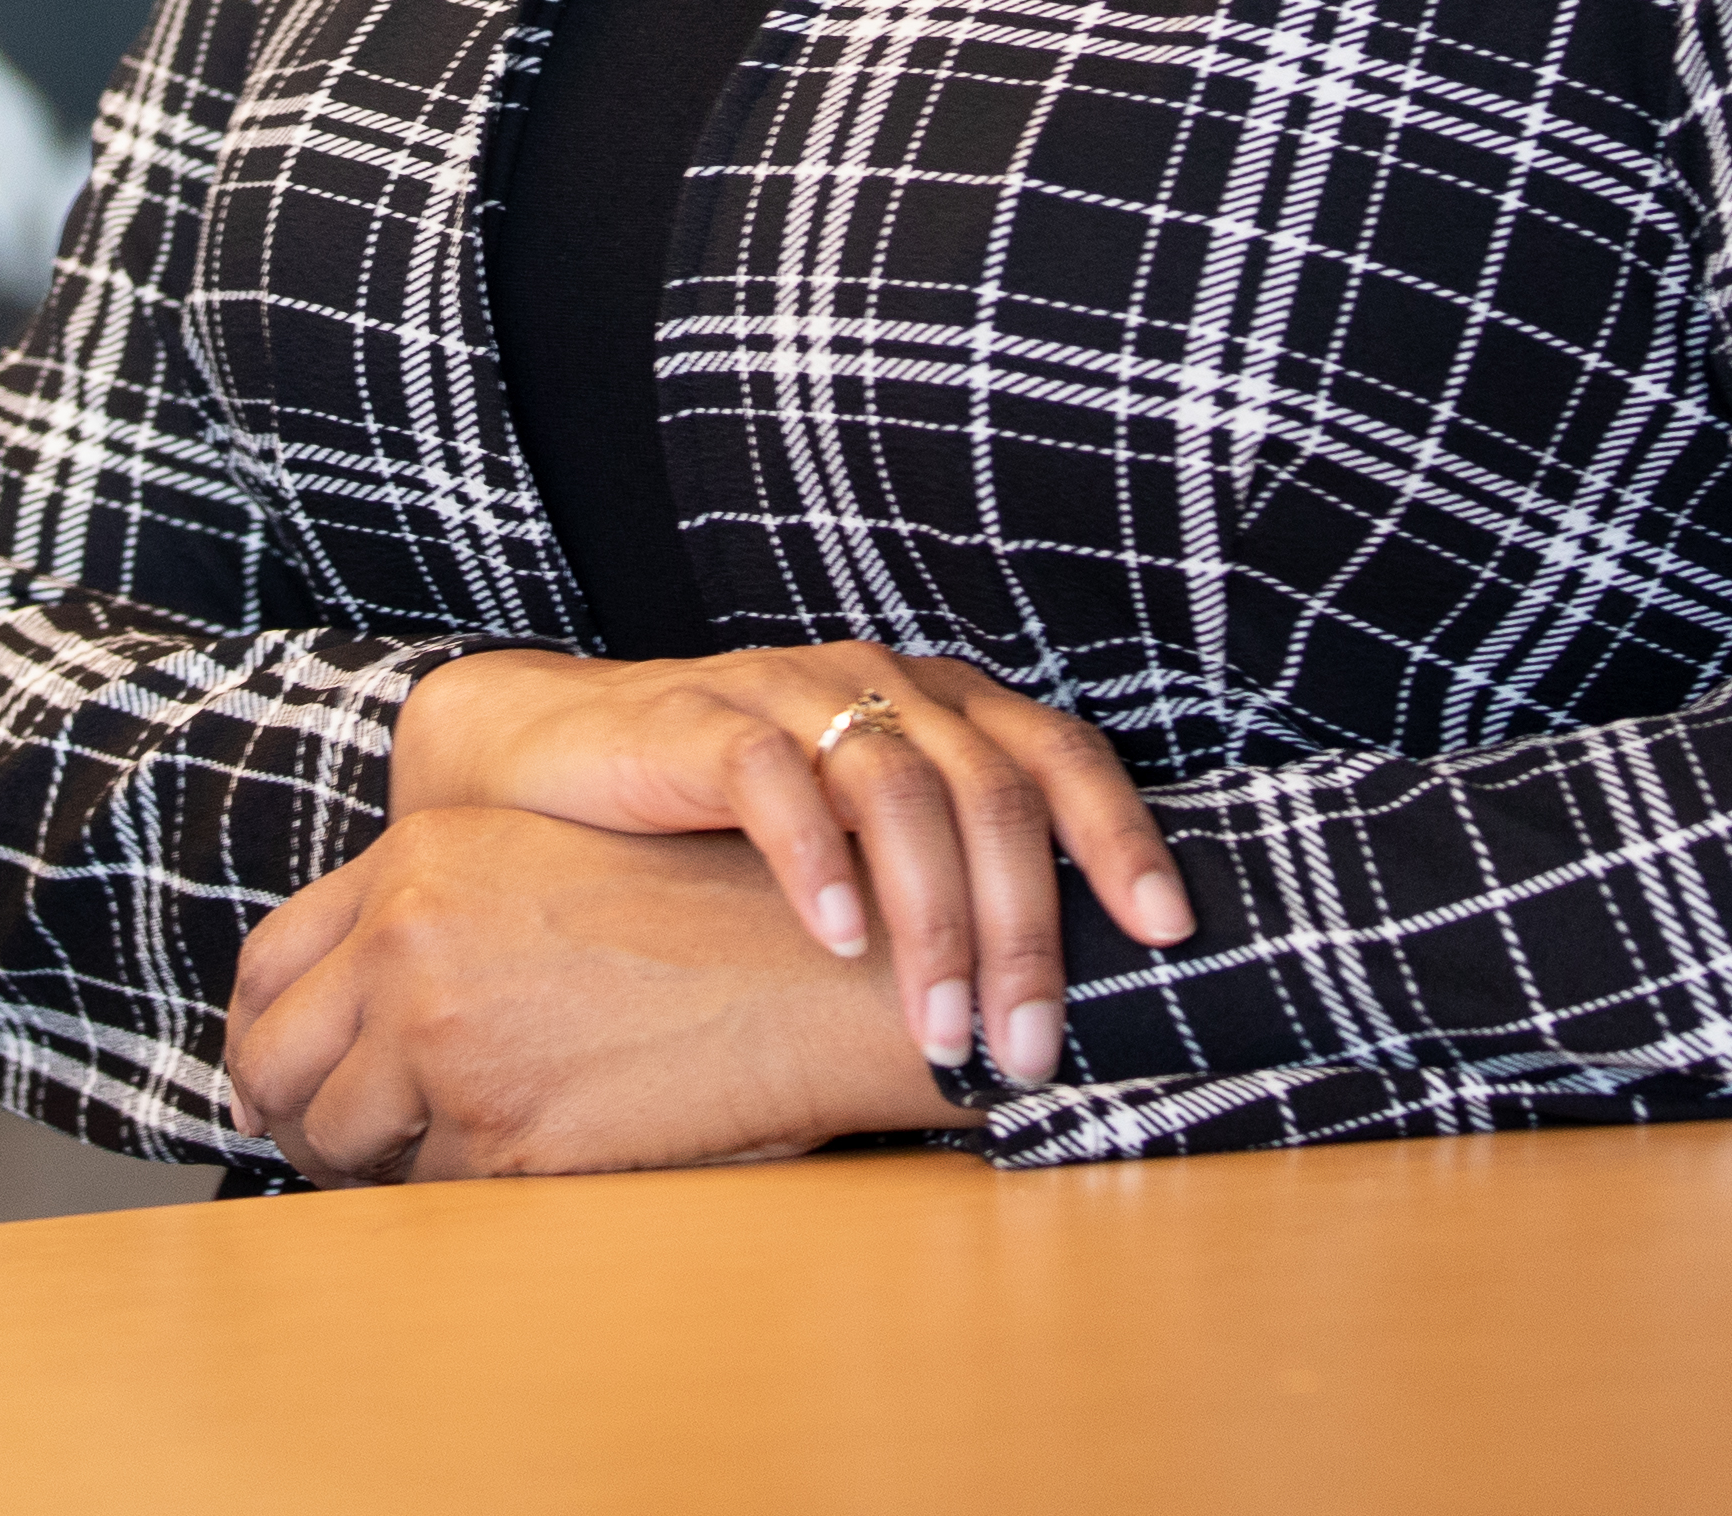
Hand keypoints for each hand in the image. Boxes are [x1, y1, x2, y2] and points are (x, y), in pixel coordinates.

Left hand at [225, 809, 938, 1179]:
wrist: (814, 974)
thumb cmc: (704, 917)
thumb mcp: (545, 861)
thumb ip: (436, 908)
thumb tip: (348, 1000)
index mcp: (415, 862)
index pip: (272, 963)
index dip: (262, 1030)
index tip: (274, 1074)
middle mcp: (409, 943)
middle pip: (274, 1060)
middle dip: (288, 1112)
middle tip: (323, 1144)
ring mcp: (447, 1042)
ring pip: (338, 1140)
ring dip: (366, 1165)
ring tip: (422, 1162)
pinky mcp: (500, 1138)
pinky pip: (425, 1195)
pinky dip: (448, 1195)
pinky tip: (504, 1171)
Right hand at [386, 642, 1189, 1092]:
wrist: (564, 761)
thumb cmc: (731, 825)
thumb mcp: (860, 845)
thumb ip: (945, 879)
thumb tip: (1053, 1003)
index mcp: (943, 707)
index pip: (1061, 755)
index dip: (1121, 836)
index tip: (1167, 933)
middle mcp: (884, 686)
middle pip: (993, 794)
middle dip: (1023, 932)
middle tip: (1026, 1045)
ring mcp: (793, 693)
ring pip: (899, 792)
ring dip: (932, 923)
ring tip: (939, 1028)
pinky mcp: (703, 718)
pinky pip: (774, 781)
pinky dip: (817, 862)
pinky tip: (836, 940)